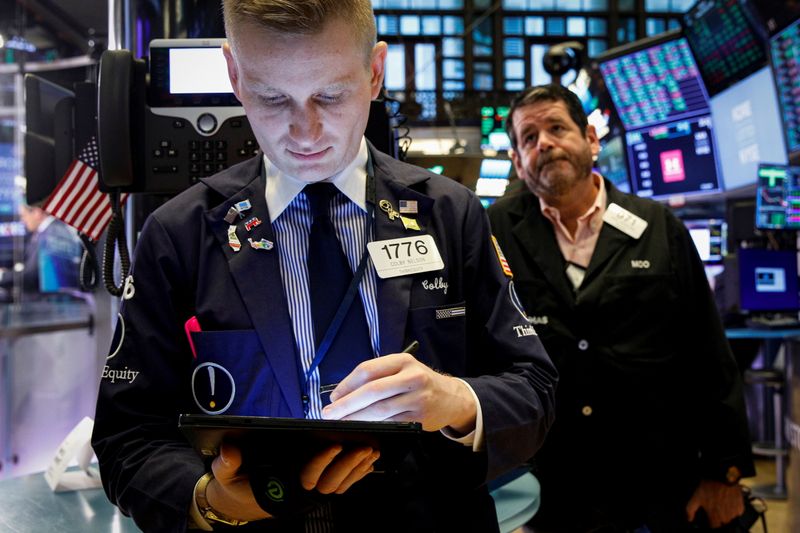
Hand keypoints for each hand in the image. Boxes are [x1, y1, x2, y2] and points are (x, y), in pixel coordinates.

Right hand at [206, 443, 379, 520]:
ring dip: (357, 469)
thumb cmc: (236, 484)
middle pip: (331, 482)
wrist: (241, 500)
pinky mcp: (318, 490)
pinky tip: (369, 461)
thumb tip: (229, 449)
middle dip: (349, 464)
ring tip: (372, 451)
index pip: (306, 476)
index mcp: (282, 487)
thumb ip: (227, 463)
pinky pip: (342, 485)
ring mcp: (311, 494)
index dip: (322, 461)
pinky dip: (357, 474)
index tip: (334, 444)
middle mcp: (300, 493)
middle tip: (365, 447)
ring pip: (340, 485)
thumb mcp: (225, 475)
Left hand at [321, 352, 476, 432]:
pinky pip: (390, 422)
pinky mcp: (419, 417)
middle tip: (330, 413)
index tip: (333, 396)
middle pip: (372, 391)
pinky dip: (373, 425)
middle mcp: (412, 377)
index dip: (346, 384)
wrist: (451, 397)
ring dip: (356, 417)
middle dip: (347, 404)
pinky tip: (362, 426)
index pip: (368, 370)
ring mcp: (417, 398)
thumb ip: (376, 376)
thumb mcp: (402, 369)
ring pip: (380, 410)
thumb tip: (342, 393)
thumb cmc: (420, 382)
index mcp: (403, 361)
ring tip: (341, 421)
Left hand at [685, 479, 744, 527]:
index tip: (710, 519)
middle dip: (718, 520)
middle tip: (715, 510)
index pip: (714, 529)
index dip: (711, 524)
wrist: (723, 477)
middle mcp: (726, 519)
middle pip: (723, 525)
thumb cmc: (709, 487)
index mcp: (715, 518)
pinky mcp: (741, 508)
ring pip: (730, 520)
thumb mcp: (695, 497)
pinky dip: (733, 511)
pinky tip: (728, 503)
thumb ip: (690, 510)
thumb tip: (689, 519)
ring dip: (726, 516)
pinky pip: (737, 514)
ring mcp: (735, 514)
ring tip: (721, 505)